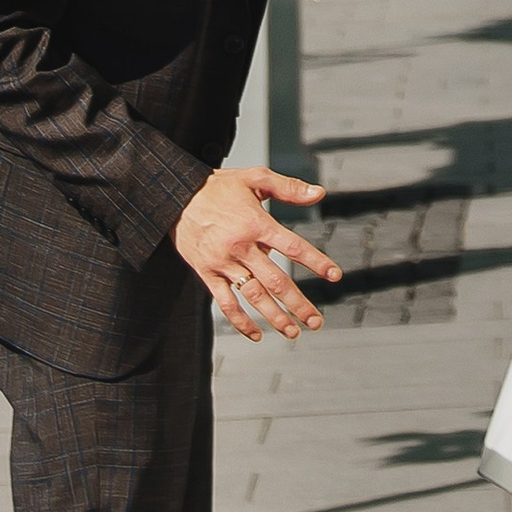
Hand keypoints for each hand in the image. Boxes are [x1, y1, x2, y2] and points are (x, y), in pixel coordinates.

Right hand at [173, 163, 344, 340]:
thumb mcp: (254, 178)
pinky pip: (225, 303)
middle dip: (299, 304)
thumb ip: (288, 188)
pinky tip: (257, 334)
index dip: (316, 262)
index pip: (293, 247)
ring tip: (293, 332)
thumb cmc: (218, 187)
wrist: (176, 197)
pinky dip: (241, 321)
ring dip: (275, 317)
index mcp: (256, 224)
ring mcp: (223, 263)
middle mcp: (241, 247)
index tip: (335, 275)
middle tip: (316, 321)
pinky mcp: (207, 274)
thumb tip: (319, 194)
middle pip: (276, 281)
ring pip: (253, 297)